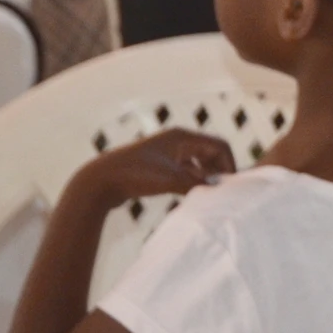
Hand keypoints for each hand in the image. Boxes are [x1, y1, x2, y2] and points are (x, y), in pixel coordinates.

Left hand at [72, 127, 235, 209]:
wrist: (100, 181)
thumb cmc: (135, 175)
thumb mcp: (171, 180)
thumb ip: (198, 185)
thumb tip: (219, 193)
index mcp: (182, 137)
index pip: (218, 145)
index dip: (229, 164)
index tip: (232, 185)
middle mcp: (175, 141)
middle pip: (209, 152)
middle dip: (218, 170)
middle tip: (223, 191)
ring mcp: (165, 153)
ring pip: (196, 163)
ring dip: (205, 177)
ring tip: (208, 194)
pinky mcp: (156, 166)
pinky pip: (183, 171)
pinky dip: (191, 181)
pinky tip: (191, 195)